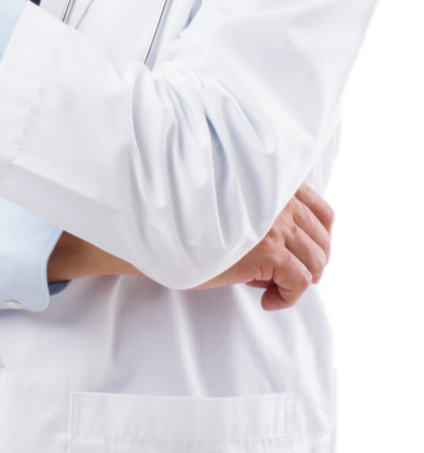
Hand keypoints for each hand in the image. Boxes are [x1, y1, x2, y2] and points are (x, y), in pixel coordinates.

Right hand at [49, 183, 333, 312]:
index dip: (318, 240)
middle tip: (285, 279)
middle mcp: (280, 197)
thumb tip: (289, 251)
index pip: (322, 212)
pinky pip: (299, 282)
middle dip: (310, 264)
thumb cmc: (189, 217)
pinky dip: (288, 297)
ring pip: (315, 262)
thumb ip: (264, 211)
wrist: (161, 227)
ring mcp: (276, 222)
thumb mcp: (234, 204)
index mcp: (274, 182)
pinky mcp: (268, 250)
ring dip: (298, 281)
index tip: (299, 257)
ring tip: (272, 288)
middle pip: (322, 240)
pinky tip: (265, 300)